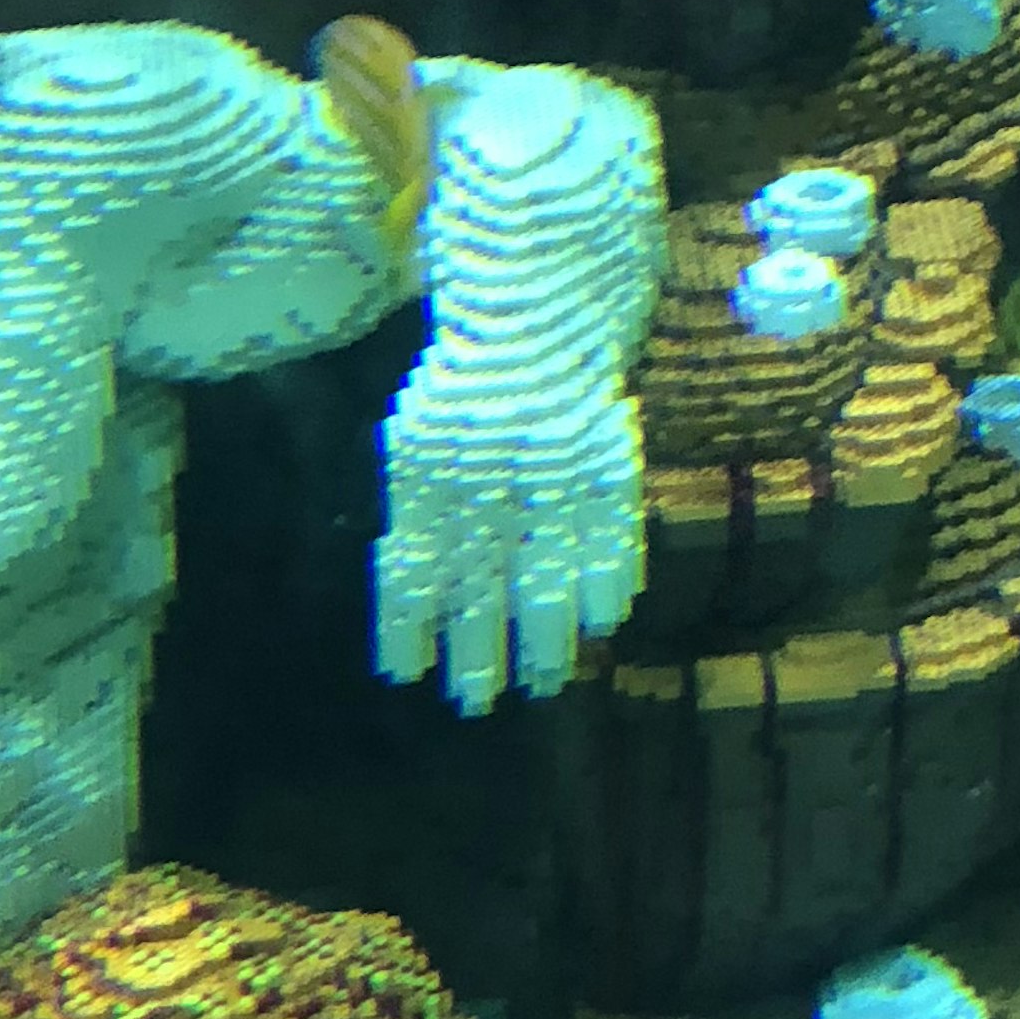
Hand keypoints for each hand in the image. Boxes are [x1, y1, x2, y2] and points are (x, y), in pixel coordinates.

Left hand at [372, 345, 644, 716]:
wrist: (531, 314)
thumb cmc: (465, 385)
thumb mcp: (417, 440)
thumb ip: (417, 513)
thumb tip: (413, 587)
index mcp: (428, 477)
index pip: (414, 571)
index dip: (409, 627)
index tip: (408, 676)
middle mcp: (488, 486)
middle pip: (483, 591)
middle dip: (480, 655)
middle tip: (477, 704)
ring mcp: (551, 480)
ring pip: (548, 580)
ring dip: (547, 639)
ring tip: (547, 681)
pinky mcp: (606, 468)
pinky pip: (611, 542)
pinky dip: (609, 585)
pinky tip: (604, 623)